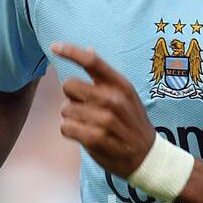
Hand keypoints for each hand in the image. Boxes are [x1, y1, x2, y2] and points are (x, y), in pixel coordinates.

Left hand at [52, 42, 154, 176]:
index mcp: (120, 85)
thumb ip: (106, 75)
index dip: (70, 51)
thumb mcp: (126, 94)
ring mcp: (104, 119)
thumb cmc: (132, 122)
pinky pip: (65, 127)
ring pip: (65, 109)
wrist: (147, 156)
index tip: (55, 47)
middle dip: (70, 96)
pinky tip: (83, 134)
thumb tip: (88, 48)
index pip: (92, 61)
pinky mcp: (96, 138)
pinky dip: (70, 131)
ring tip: (88, 124)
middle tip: (83, 106)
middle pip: (69, 84)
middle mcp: (113, 99)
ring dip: (71, 117)